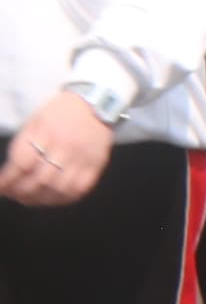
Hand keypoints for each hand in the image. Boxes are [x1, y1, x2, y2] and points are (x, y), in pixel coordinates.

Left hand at [0, 89, 109, 204]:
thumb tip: (10, 174)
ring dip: (40, 199)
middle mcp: (65, 145)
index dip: (8, 180)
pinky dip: (62, 199)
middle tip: (13, 195)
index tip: (2, 187)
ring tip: (29, 199)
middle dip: (21, 192)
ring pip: (58, 188)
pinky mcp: (96, 165)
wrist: (97, 104)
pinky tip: (52, 198)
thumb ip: (23, 146)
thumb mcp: (36, 121)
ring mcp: (82, 157)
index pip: (22, 163)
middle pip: (40, 179)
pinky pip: (79, 189)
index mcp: (46, 131)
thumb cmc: (60, 113)